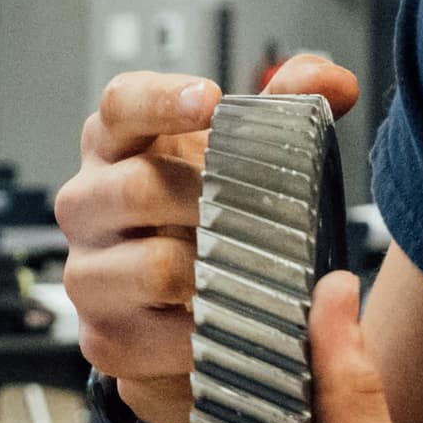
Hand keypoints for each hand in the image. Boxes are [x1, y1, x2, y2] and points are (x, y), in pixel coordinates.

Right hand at [55, 55, 356, 422]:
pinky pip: (162, 338)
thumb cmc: (205, 213)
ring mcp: (88, 273)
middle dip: (207, 202)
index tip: (210, 99)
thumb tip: (335, 82)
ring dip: (212, 274)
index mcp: (115, 145)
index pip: (120, 105)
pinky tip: (231, 326)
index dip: (161, 100)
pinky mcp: (103, 339)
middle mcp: (87, 204)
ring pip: (151, 267)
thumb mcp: (243, 155)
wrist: (179, 307)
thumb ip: (289, 108)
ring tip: (251, 274)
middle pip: (137, 188)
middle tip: (259, 215)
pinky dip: (207, 336)